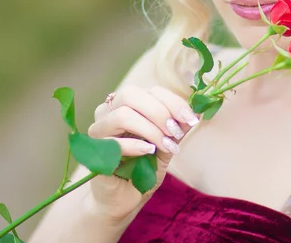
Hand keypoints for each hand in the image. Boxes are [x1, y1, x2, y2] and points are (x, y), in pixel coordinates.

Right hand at [86, 85, 199, 219]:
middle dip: (159, 112)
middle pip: (131, 94)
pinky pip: (113, 142)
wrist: (124, 200)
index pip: (151, 91)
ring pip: (122, 115)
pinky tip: (149, 152)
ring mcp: (98, 131)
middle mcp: (108, 112)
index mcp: (128, 105)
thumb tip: (196, 112)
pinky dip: (135, 145)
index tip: (191, 119)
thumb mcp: (166, 147)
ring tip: (166, 146)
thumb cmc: (143, 169)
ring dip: (150, 130)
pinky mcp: (94, 152)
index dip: (173, 102)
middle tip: (175, 132)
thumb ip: (177, 130)